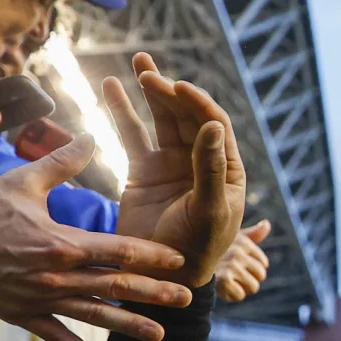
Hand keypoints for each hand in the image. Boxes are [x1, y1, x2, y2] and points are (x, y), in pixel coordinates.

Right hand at [0, 135, 193, 340]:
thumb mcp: (24, 181)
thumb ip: (63, 161)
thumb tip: (92, 135)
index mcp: (62, 242)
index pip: (119, 250)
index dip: (152, 256)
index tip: (179, 260)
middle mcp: (55, 276)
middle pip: (115, 287)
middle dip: (155, 293)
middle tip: (188, 298)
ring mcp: (39, 299)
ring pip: (93, 315)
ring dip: (128, 326)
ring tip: (160, 335)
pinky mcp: (20, 314)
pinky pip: (54, 336)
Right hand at [106, 53, 245, 286]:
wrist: (162, 278)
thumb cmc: (197, 249)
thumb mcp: (209, 211)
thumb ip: (210, 169)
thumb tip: (212, 125)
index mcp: (227, 170)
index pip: (214, 126)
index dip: (198, 104)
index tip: (179, 87)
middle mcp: (201, 161)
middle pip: (186, 116)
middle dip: (170, 92)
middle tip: (149, 72)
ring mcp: (172, 164)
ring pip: (162, 119)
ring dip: (152, 90)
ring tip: (140, 62)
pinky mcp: (144, 171)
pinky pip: (133, 135)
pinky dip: (123, 111)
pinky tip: (113, 85)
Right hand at [214, 220, 270, 302]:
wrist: (184, 265)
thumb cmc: (209, 252)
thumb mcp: (230, 239)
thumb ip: (250, 235)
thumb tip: (266, 225)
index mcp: (243, 242)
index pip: (263, 264)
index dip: (250, 269)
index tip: (235, 267)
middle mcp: (238, 251)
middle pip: (261, 275)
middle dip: (249, 279)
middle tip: (231, 277)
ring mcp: (231, 265)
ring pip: (253, 287)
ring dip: (241, 289)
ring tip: (226, 282)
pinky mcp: (224, 279)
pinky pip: (240, 295)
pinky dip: (231, 296)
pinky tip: (220, 289)